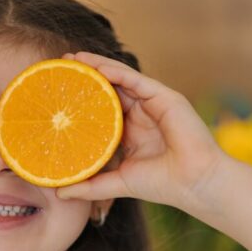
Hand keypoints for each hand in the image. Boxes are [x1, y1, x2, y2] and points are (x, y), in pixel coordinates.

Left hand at [55, 51, 229, 211]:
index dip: (81, 99)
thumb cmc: (162, 184)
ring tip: (73, 58)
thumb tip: (59, 193)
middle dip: (85, 76)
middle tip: (61, 65)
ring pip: (121, 79)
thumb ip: (89, 187)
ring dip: (97, 66)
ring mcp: (153, 104)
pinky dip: (115, 72)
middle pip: (109, 88)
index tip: (57, 92)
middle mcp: (141, 114)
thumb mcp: (116, 183)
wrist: (194, 183)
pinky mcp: (164, 97)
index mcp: (131, 132)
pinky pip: (135, 80)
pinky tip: (96, 67)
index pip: (102, 108)